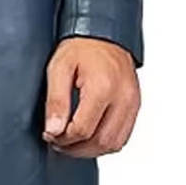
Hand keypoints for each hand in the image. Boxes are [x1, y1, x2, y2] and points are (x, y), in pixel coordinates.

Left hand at [42, 37, 139, 157]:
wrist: (103, 33)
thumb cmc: (80, 47)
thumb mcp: (59, 68)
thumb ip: (56, 101)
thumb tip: (53, 130)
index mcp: (103, 87)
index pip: (83, 129)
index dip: (63, 138)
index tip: (49, 134)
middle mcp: (123, 98)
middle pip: (101, 142)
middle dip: (76, 148)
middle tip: (57, 142)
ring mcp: (133, 103)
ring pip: (114, 144)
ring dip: (91, 150)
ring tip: (71, 142)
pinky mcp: (135, 106)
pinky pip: (123, 136)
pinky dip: (105, 143)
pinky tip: (89, 137)